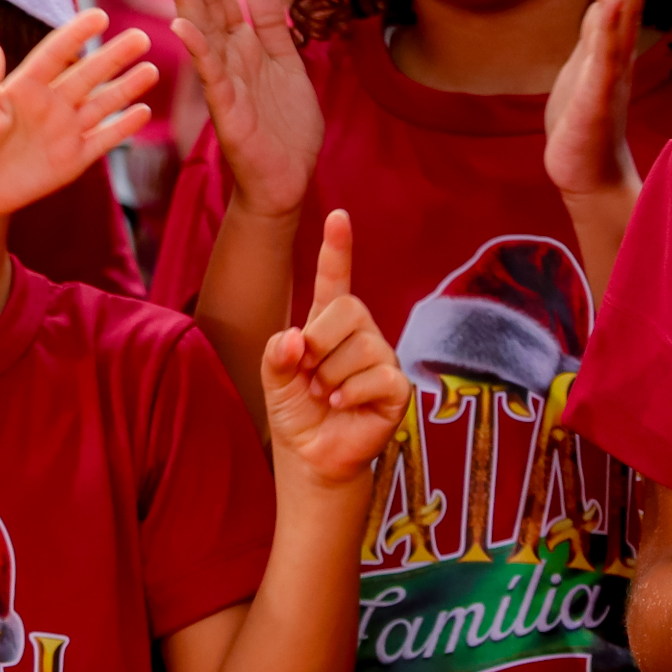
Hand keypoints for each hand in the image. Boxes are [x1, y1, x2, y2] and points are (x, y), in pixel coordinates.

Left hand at [0, 10, 156, 225]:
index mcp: (24, 87)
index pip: (55, 54)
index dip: (75, 35)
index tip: (98, 15)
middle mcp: (50, 104)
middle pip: (88, 74)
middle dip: (114, 56)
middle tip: (140, 37)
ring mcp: (63, 131)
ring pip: (102, 103)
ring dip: (126, 87)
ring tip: (150, 70)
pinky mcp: (71, 159)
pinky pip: (102, 139)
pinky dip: (122, 128)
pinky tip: (142, 113)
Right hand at [153, 0, 320, 218]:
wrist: (286, 178)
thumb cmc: (283, 127)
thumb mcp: (286, 61)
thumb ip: (270, 21)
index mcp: (242, 45)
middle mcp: (227, 58)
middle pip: (205, 3)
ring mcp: (224, 82)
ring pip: (201, 31)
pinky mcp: (228, 109)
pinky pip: (211, 74)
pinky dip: (197, 49)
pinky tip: (181, 26)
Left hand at [259, 211, 406, 487]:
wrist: (310, 455)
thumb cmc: (296, 412)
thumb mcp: (273, 379)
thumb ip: (275, 354)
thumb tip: (295, 338)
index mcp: (328, 325)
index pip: (336, 280)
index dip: (337, 249)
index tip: (338, 216)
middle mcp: (361, 334)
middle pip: (349, 308)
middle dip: (318, 341)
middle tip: (309, 373)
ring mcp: (383, 359)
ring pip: (361, 345)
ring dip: (330, 375)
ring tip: (326, 395)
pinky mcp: (398, 387)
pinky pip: (377, 376)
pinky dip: (350, 393)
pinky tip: (343, 405)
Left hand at [546, 0, 652, 202]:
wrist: (583, 167)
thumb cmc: (582, 117)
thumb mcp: (584, 66)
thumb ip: (596, 33)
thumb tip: (603, 1)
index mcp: (605, 40)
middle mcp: (613, 49)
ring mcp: (608, 70)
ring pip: (622, 14)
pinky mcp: (598, 95)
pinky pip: (606, 55)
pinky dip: (611, 26)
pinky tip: (616, 0)